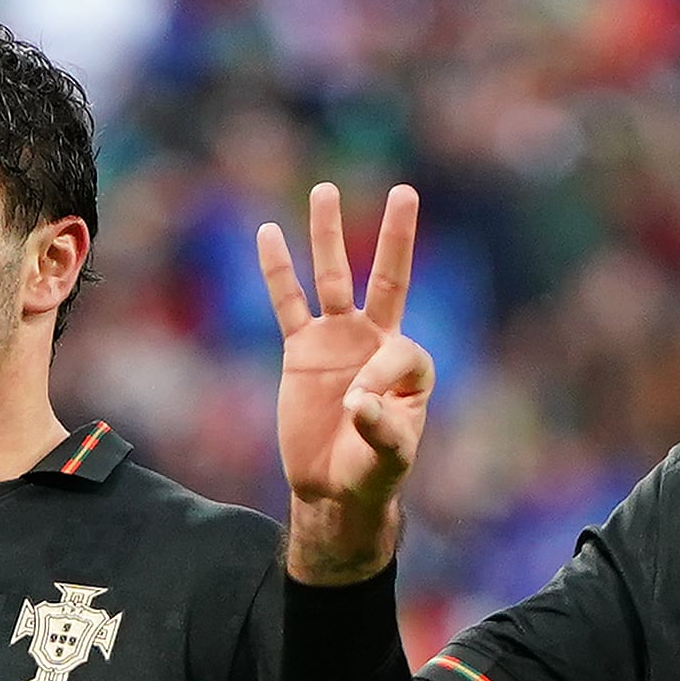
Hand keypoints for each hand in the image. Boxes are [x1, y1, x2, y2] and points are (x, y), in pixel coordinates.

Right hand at [260, 181, 433, 586]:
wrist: (333, 489)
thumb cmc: (371, 475)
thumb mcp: (389, 460)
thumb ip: (382, 431)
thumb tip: (356, 402)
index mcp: (410, 365)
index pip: (398, 350)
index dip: (379, 378)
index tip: (358, 412)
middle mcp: (377, 340)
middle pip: (387, 278)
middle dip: (396, 237)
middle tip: (404, 192)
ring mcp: (337, 340)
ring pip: (333, 279)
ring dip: (329, 237)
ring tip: (324, 191)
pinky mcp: (301, 350)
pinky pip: (288, 304)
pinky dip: (278, 272)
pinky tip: (269, 234)